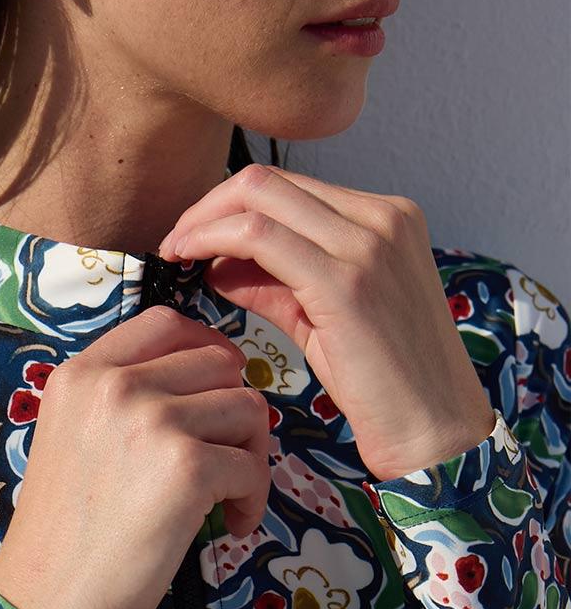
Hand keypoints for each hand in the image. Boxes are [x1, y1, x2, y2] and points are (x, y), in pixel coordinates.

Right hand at [0, 305, 269, 608]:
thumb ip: (119, 403)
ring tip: (227, 500)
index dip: (206, 352)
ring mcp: (151, 421)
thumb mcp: (73, 442)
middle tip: (226, 460)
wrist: (48, 603)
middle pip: (220, 362)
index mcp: (81, 375)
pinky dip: (252, 499)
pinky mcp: (186, 466)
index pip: (166, 324)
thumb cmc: (63, 538)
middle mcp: (114, 385)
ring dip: (251, 456)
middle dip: (235, 412)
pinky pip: (251, 464)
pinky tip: (228, 527)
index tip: (213, 395)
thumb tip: (202, 390)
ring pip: (247, 408)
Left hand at [161, 164, 497, 482]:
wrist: (433, 428)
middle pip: (270, 180)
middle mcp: (383, 217)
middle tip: (175, 240)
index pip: (290, 187)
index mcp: (387, 218)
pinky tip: (190, 262)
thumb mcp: (324, 318)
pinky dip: (213, 240)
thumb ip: (276, 283)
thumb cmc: (384, 384)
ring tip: (175, 251)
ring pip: (259, 198)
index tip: (194, 234)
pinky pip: (259, 237)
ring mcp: (368, 242)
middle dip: (209, 205)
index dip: (231, 205)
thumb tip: (219, 263)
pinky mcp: (346, 279)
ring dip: (204, 220)